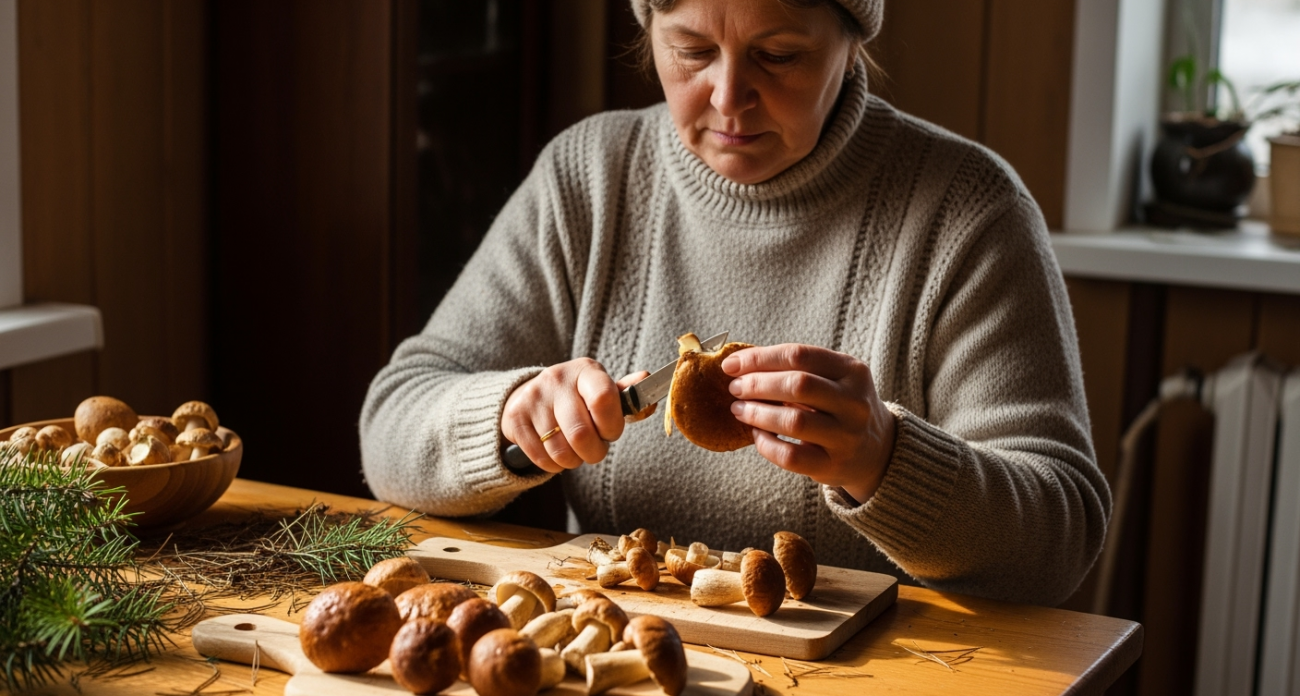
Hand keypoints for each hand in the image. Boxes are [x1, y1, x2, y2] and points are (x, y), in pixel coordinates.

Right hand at [501, 359, 648, 473]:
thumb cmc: (578, 398)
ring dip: (573, 461)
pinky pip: (541, 459)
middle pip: (581, 434)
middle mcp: (557, 379)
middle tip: (594, 449)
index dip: (611, 426)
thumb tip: (648, 379)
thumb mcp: (602, 390)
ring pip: (561, 451)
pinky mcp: (515, 418)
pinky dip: (554, 465)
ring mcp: (533, 397)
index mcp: (586, 371)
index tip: (610, 432)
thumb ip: (627, 393)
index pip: (604, 399)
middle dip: (594, 452)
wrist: (531, 395)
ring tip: (574, 450)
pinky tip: (555, 451)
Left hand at [722, 344, 896, 502]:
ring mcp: (846, 436)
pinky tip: (757, 435)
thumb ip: (797, 369)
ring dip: (757, 413)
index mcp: (852, 371)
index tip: (732, 365)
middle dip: (757, 384)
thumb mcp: (834, 379)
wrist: (877, 450)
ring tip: (739, 410)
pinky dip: (766, 444)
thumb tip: (740, 365)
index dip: (760, 358)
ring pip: (794, 421)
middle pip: (798, 385)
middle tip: (735, 388)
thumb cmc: (840, 406)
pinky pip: (791, 456)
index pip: (799, 355)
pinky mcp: (833, 466)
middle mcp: (854, 402)